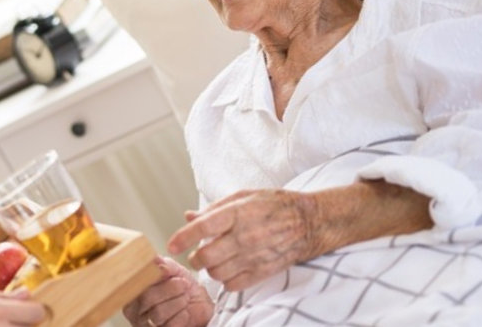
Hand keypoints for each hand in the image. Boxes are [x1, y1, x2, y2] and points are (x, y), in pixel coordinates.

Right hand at [122, 257, 212, 326]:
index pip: (135, 282)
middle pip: (147, 298)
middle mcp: (134, 310)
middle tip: (183, 285)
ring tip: (185, 298)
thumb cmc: (183, 288)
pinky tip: (185, 313)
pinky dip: (183, 316)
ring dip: (178, 302)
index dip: (154, 276)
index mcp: (132, 291)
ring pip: (158, 312)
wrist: (201, 305)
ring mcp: (145, 324)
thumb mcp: (174, 270)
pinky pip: (171, 325)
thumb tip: (153, 259)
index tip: (167, 271)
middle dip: (170, 289)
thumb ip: (162, 264)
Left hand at [166, 188, 321, 290]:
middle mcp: (245, 236)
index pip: (203, 227)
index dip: (183, 238)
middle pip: (206, 256)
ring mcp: (255, 256)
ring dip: (210, 269)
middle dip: (195, 258)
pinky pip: (233, 285)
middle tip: (197, 254)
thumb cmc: (274, 205)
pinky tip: (230, 269)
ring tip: (216, 260)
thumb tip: (188, 217)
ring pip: (217, 273)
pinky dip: (226, 280)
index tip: (172, 245)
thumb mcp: (244, 196)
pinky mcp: (263, 271)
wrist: (309, 222)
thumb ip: (214, 209)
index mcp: (238, 213)